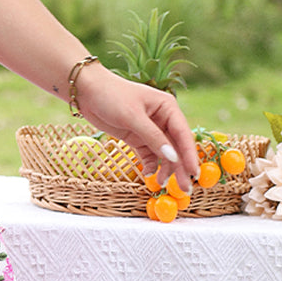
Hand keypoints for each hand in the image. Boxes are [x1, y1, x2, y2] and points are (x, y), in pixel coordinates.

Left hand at [73, 62, 199, 192]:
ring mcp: (150, 129)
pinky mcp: (137, 137)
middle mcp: (163, 118)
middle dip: (179, 167)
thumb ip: (153, 138)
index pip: (183, 134)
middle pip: (175, 146)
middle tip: (184, 188)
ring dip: (164, 168)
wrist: (87, 91)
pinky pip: (149, 154)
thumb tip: (172, 158)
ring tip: (161, 184)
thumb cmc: (112, 96)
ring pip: (163, 153)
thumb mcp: (133, 117)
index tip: (194, 173)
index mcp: (168, 107)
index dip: (189, 155)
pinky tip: (148, 174)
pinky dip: (150, 165)